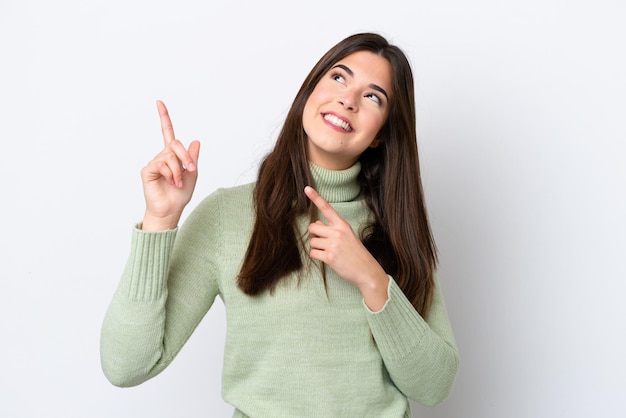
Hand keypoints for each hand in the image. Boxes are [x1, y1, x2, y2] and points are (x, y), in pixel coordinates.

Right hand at [140, 100, 199, 230]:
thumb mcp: (192, 173)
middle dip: (186, 156)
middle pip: (175, 143)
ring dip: (179, 170)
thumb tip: (196, 140)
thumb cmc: (180, 194)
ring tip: (177, 182)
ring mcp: (154, 162)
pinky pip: (162, 164)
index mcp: (173, 155)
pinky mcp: (148, 170)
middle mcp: (162, 156)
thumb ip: (193, 157)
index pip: (167, 133)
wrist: (171, 209)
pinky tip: (170, 182)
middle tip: (191, 169)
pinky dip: (171, 174)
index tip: (159, 102)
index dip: (164, 118)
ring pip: (171, 156)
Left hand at [304, 186, 388, 309]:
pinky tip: (328, 259)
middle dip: (315, 235)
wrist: (367, 271)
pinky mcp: (330, 257)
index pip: (327, 208)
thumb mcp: (348, 236)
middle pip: (312, 228)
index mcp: (343, 225)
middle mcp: (338, 232)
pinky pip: (313, 253)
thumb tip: (316, 225)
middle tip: (325, 243)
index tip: (306, 188)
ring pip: (312, 241)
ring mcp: (334, 244)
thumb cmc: (356, 253)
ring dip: (317, 248)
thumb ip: (332, 229)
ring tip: (329, 252)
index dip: (315, 198)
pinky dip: (317, 257)